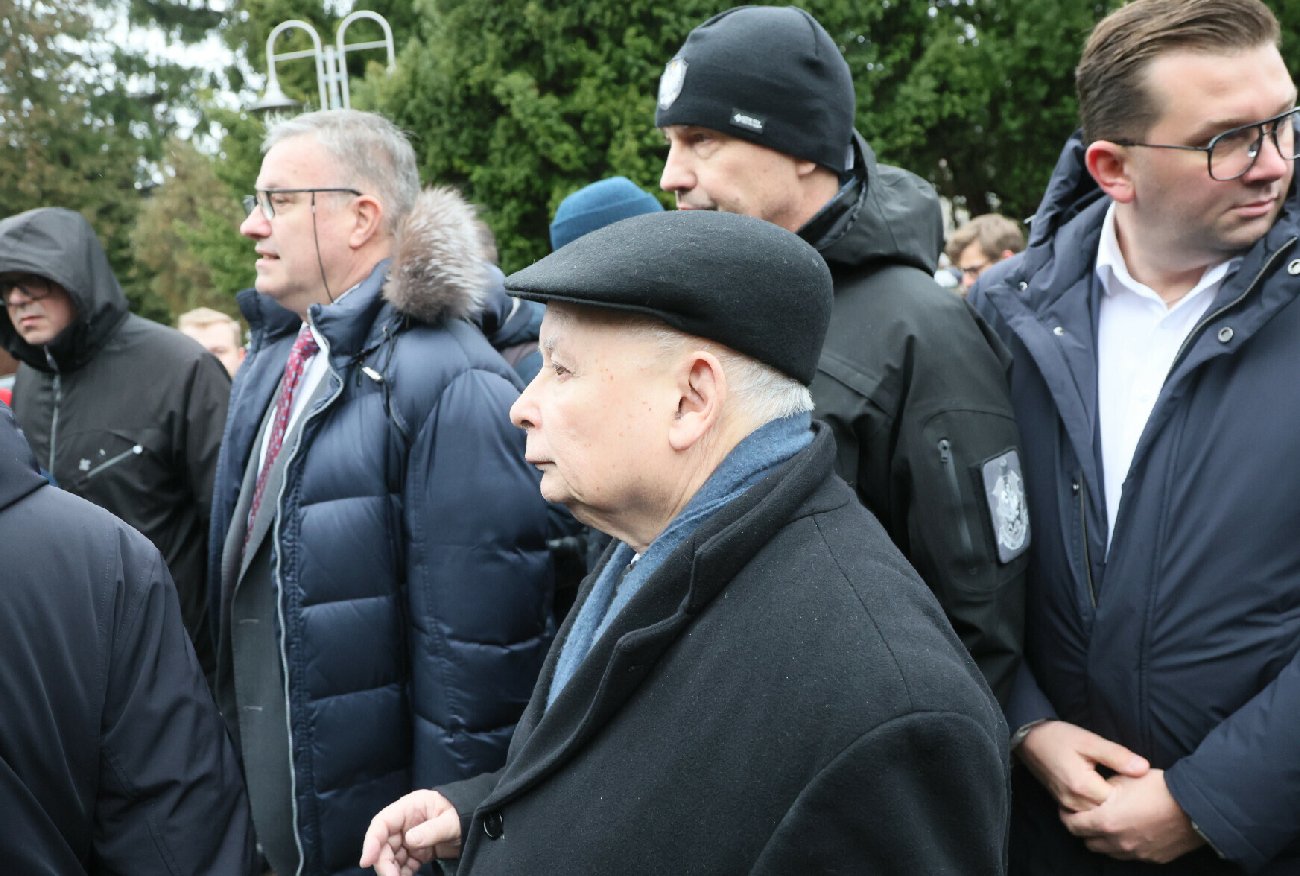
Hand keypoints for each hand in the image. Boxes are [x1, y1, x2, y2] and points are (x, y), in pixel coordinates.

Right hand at [359, 790, 462, 875]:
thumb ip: (432, 830)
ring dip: (393, 870)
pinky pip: (404, 864)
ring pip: (392, 856)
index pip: (382, 823)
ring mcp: (412, 837)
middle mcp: (407, 821)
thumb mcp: (452, 820)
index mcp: (411, 807)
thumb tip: (410, 841)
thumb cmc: (465, 812)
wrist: (480, 820)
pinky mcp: (419, 850)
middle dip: (384, 862)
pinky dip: (403, 873)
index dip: (372, 841)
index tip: (367, 861)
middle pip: (384, 843)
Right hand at [1017, 720, 1148, 811]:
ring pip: (1097, 818)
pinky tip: (1106, 800)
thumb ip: (1117, 756)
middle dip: (1123, 806)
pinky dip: (1098, 810)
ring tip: (1124, 798)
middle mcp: (1073, 801)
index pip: (1118, 803)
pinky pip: (1086, 815)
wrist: (1029, 738)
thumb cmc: (1060, 736)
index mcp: (1083, 786)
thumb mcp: (1090, 740)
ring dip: (1110, 810)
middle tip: (1136, 793)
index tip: (1140, 786)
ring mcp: (1066, 805)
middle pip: (1108, 814)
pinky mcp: (1063, 804)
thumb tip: (1144, 769)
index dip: (1132, 796)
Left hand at [1061, 769, 1204, 862]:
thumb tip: (1094, 793)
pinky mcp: (1153, 859)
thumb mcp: (1123, 779)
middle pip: (1088, 842)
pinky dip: (1125, 845)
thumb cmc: (1158, 788)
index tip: (1068, 808)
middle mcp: (1118, 843)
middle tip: (1087, 815)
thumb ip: (1102, 788)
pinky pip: (1131, 855)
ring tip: (1109, 823)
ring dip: (1104, 839)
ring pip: (1109, 851)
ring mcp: (1136, 854)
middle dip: (1084, 829)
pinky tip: (1132, 830)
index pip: (1072, 826)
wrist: (1196, 805)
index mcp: (1105, 822)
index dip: (1067, 816)